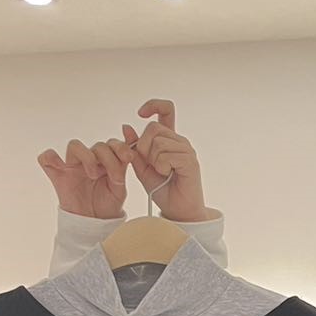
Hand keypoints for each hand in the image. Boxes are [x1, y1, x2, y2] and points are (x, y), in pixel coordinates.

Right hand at [38, 137, 129, 218]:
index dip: (120, 147)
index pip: (111, 144)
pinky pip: (47, 158)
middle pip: (96, 145)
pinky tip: (61, 166)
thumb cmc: (107, 204)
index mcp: (106, 162)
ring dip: (87, 157)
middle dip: (108, 158)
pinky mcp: (58, 175)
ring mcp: (72, 166)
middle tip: (113, 175)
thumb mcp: (120, 186)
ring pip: (74, 146)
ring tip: (93, 174)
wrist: (95, 223)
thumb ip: (122, 165)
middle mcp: (89, 160)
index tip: (128, 157)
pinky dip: (51, 158)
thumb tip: (129, 143)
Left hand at [121, 99, 215, 222]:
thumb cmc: (162, 189)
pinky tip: (167, 175)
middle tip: (151, 164)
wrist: (177, 210)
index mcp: (169, 139)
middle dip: (143, 147)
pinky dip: (161, 167)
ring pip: (158, 142)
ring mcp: (187, 149)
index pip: (166, 109)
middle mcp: (180, 141)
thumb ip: (134, 149)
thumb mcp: (142, 167)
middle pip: (153, 128)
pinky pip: (165, 155)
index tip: (140, 113)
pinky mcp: (190, 160)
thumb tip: (126, 126)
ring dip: (152, 160)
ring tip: (162, 172)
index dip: (153, 105)